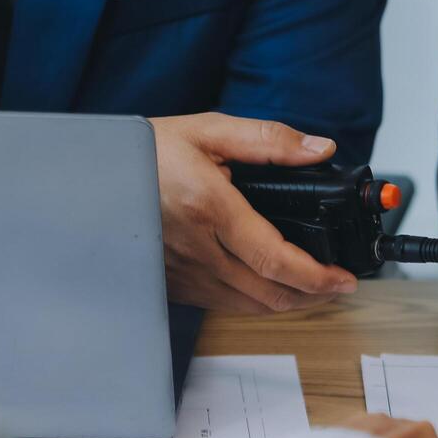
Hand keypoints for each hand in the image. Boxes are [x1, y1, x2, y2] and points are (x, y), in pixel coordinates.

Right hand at [151, 112, 357, 312]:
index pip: (275, 260)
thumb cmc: (149, 151)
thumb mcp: (209, 130)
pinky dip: (255, 301)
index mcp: (209, 208)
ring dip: (288, 302)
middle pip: (269, 294)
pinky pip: (224, 304)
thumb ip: (269, 141)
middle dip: (313, 296)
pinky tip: (271, 285)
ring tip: (314, 286)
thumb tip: (318, 151)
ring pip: (249, 306)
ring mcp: (182, 272)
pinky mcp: (173, 284)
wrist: (94, 174)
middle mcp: (196, 248)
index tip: (344, 279)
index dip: (316, 277)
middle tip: (338, 285)